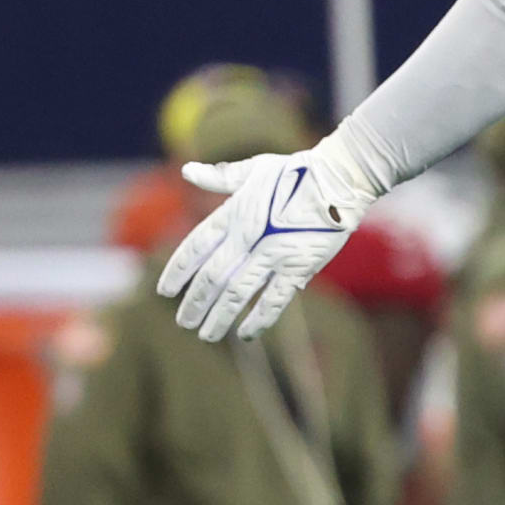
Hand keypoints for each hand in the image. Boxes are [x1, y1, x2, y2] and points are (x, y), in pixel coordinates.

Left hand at [158, 148, 373, 342]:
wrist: (340, 178)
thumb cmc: (298, 171)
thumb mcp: (254, 169)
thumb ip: (220, 176)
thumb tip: (187, 171)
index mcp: (234, 213)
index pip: (195, 247)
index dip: (177, 271)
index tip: (164, 292)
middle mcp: (248, 236)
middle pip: (211, 277)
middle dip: (195, 303)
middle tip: (185, 322)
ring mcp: (273, 253)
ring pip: (237, 293)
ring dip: (219, 317)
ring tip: (207, 335)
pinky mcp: (299, 265)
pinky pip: (274, 299)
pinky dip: (259, 318)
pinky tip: (246, 334)